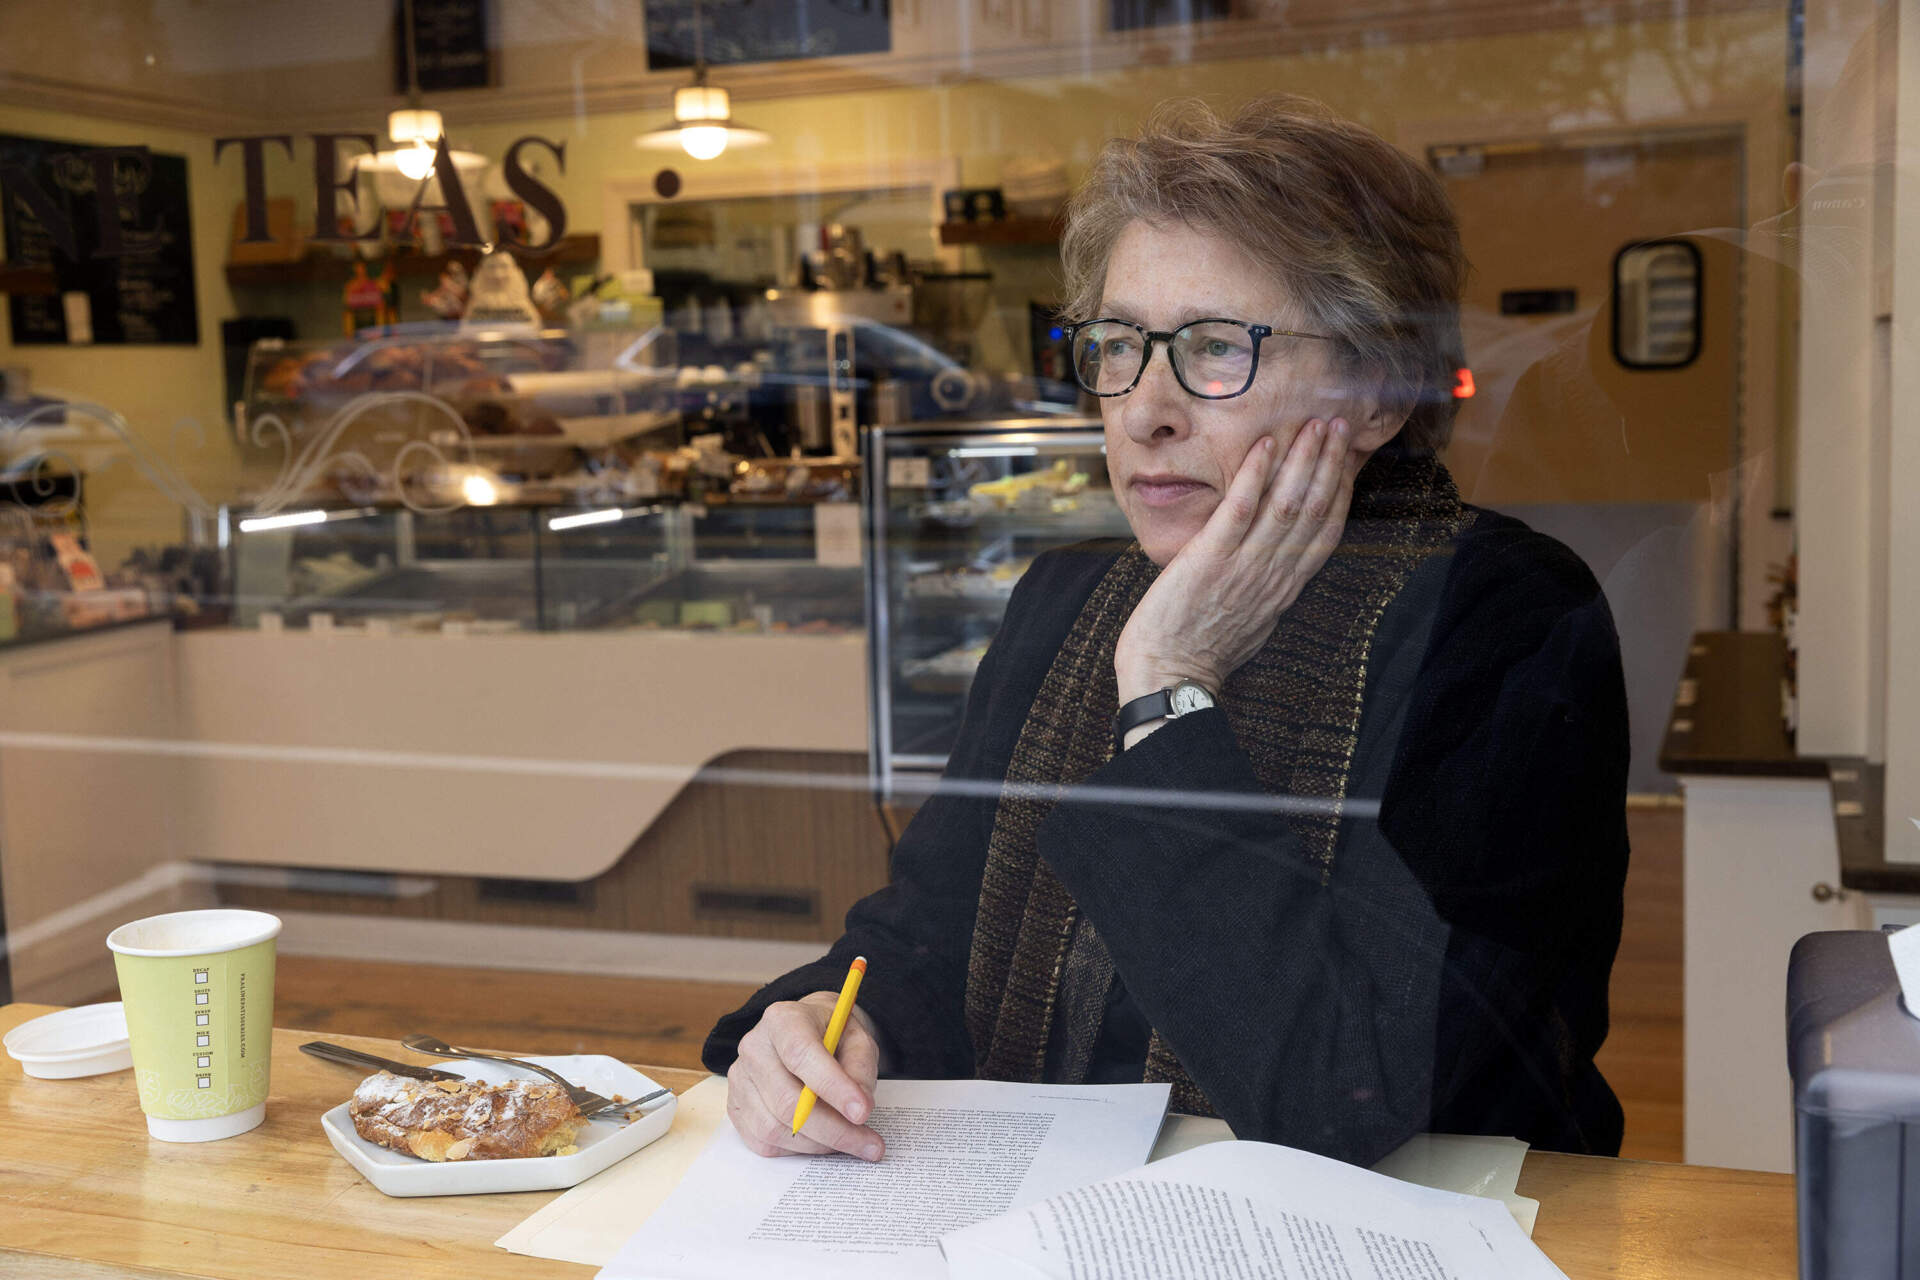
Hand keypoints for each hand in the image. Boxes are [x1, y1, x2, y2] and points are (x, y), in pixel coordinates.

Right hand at [724, 992, 885, 1160]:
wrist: (806, 1035)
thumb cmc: (832, 1036)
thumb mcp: (858, 1039)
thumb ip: (861, 1068)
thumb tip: (858, 1110)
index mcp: (782, 1020)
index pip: (800, 1056)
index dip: (832, 1087)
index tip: (862, 1112)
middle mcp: (754, 1048)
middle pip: (787, 1101)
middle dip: (834, 1129)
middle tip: (869, 1144)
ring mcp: (740, 1080)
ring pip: (775, 1128)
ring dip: (819, 1144)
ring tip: (850, 1141)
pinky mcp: (736, 1108)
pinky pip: (764, 1142)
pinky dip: (798, 1150)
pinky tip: (822, 1140)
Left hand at [1115, 418, 1354, 712]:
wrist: (1170, 677)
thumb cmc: (1200, 652)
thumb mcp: (1250, 622)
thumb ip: (1265, 590)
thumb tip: (1273, 569)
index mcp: (1283, 588)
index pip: (1325, 533)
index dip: (1340, 492)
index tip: (1348, 460)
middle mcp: (1273, 574)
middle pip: (1314, 509)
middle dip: (1330, 463)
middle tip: (1341, 425)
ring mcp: (1244, 565)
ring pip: (1286, 503)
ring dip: (1303, 459)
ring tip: (1314, 424)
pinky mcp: (1211, 559)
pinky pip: (1240, 509)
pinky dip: (1254, 475)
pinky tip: (1264, 445)